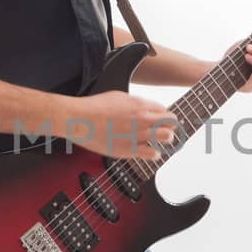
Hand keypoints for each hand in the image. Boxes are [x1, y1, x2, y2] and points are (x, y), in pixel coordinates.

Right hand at [61, 90, 178, 159]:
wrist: (79, 119)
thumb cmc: (94, 107)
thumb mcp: (119, 96)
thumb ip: (135, 103)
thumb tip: (144, 108)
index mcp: (139, 104)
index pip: (165, 110)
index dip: (163, 116)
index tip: (161, 121)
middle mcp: (142, 119)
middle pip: (172, 123)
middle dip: (170, 127)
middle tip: (164, 131)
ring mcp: (137, 134)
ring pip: (168, 137)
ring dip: (165, 140)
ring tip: (159, 142)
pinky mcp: (129, 150)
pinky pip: (153, 154)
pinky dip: (154, 154)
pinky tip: (149, 151)